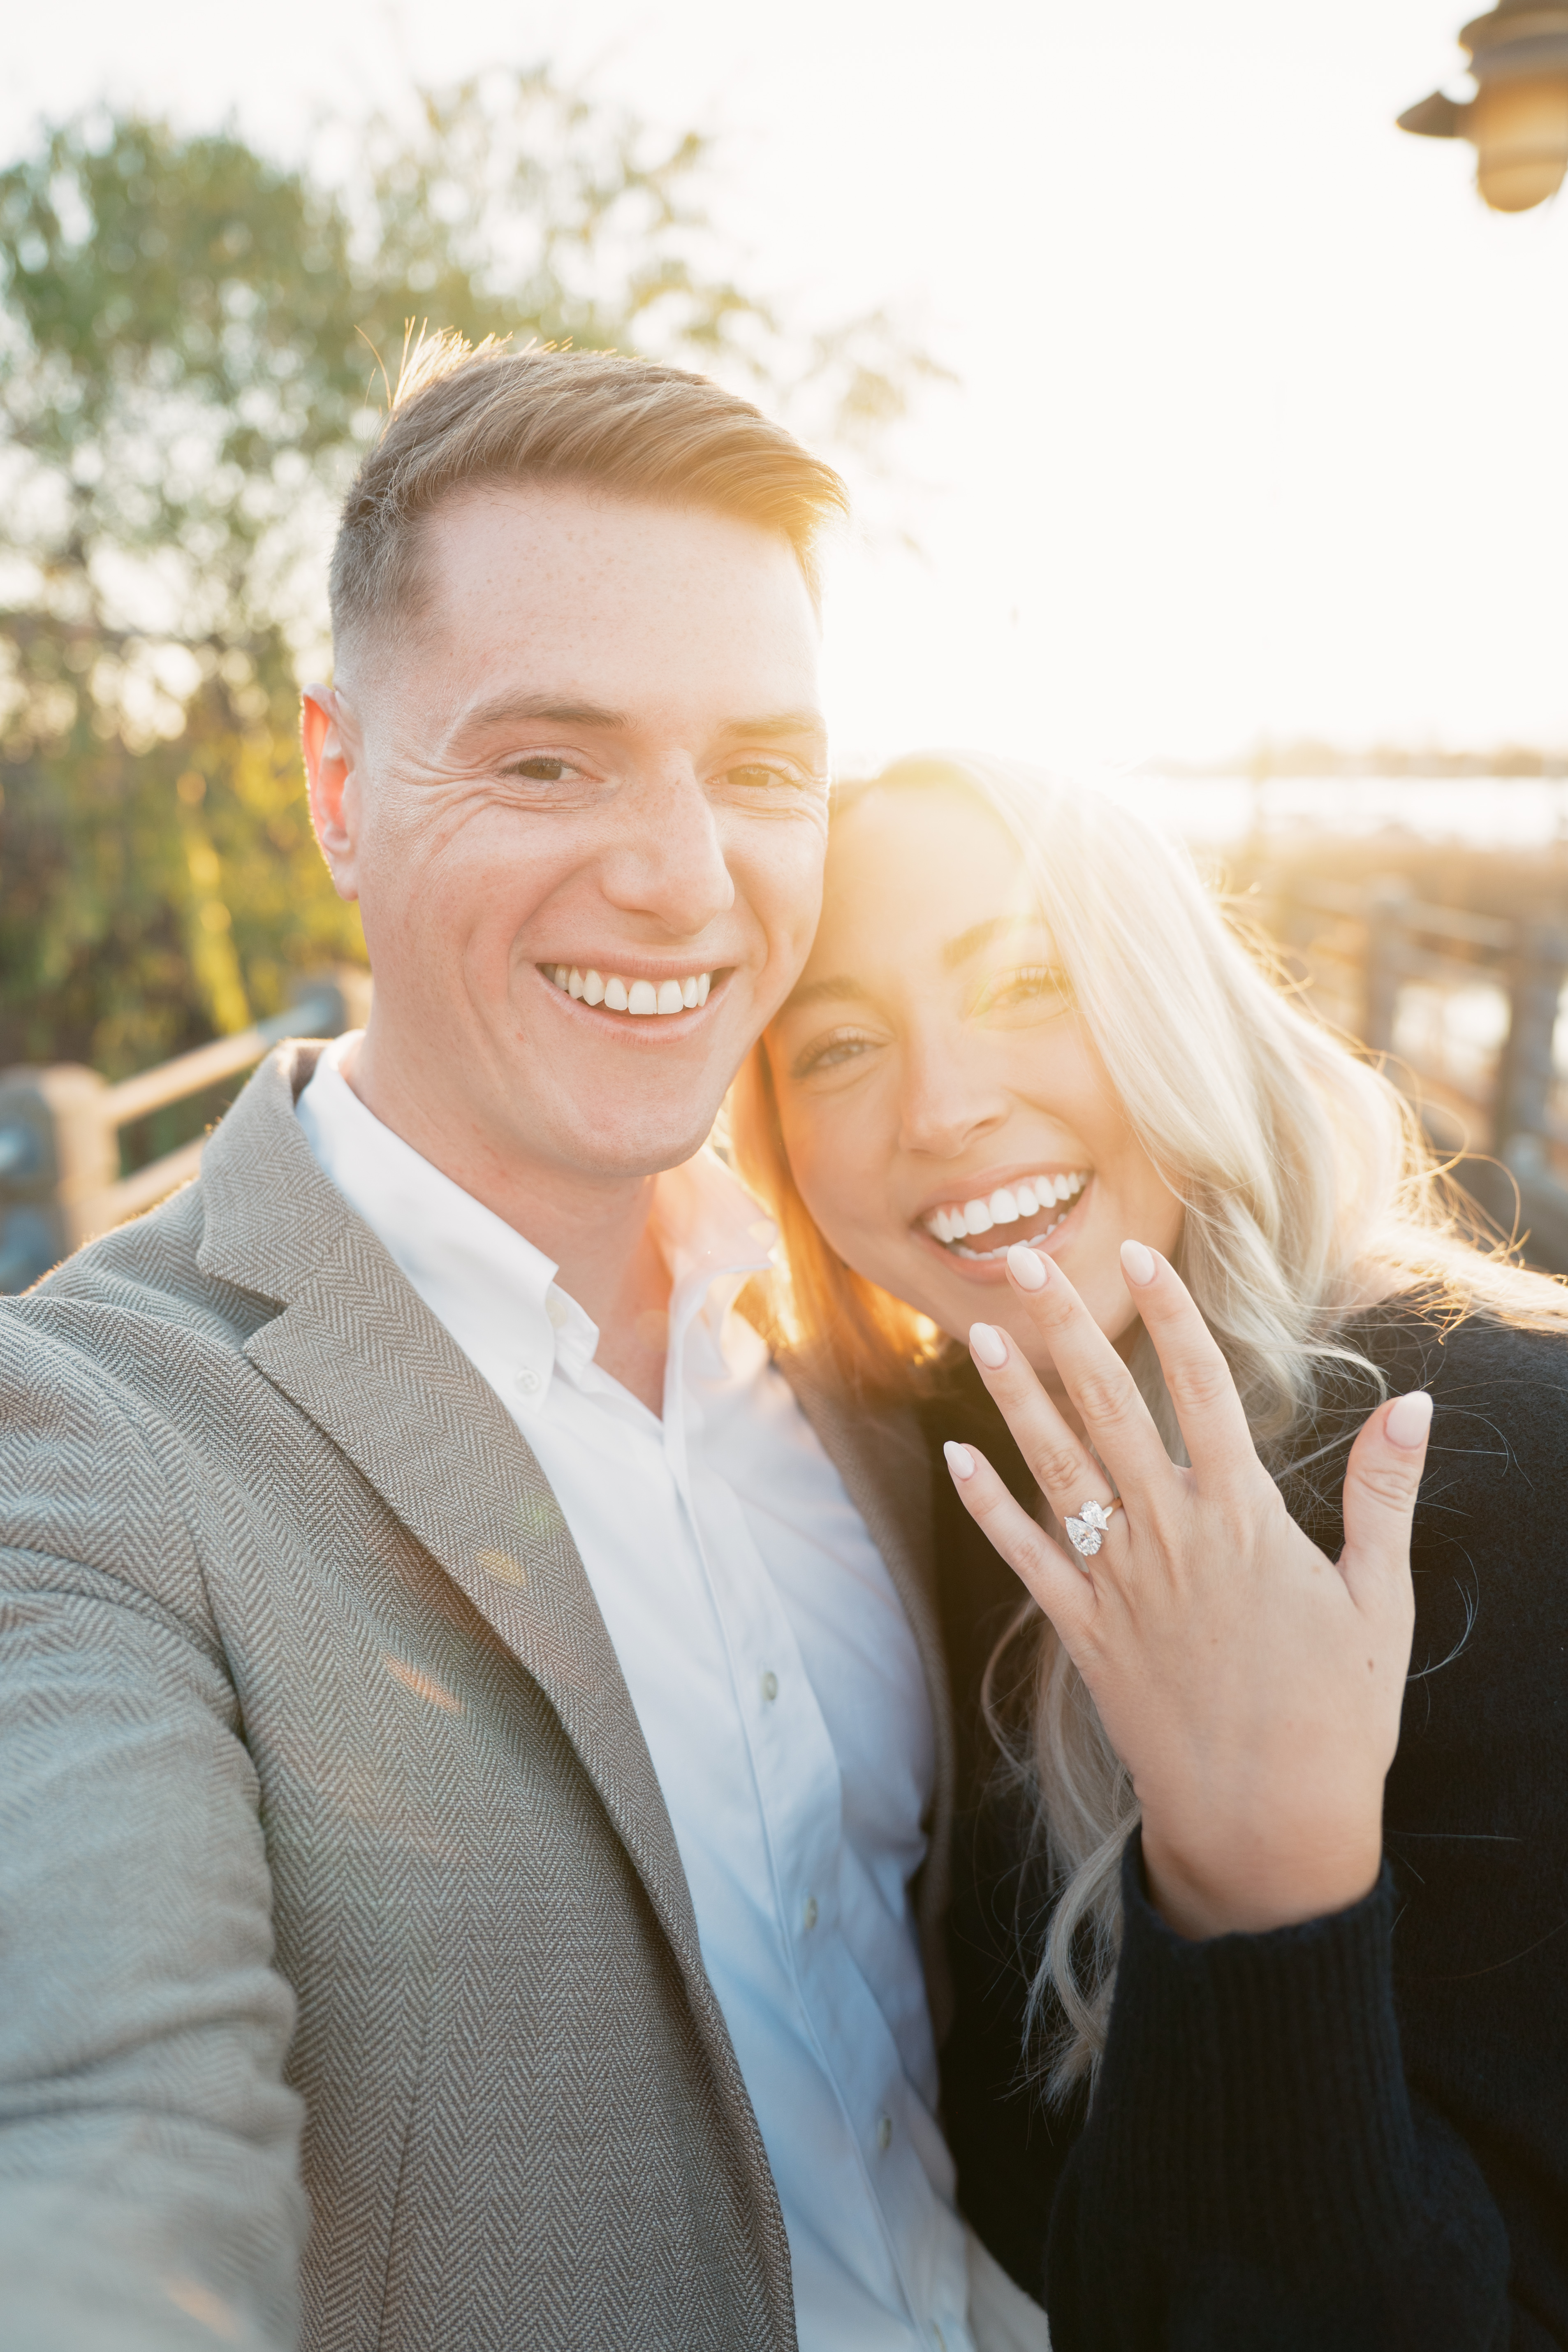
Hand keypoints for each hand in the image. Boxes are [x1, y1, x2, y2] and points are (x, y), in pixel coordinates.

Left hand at [944, 1239, 1429, 1940]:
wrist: (1271, 1830)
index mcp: (1245, 1521)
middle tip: (1023, 1259)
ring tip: (980, 1330)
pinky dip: (989, 1508)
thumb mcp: (1381, 1600)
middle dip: (1066, 1328)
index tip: (1139, 1253)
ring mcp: (1122, 1586)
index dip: (1171, 1316)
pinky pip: (1027, 1559)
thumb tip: (1410, 1403)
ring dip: (1015, 1397)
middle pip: (1110, 1410)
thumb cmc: (1339, 1717)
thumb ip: (1385, 1496)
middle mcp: (1173, 1539)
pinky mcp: (1086, 1636)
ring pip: (1057, 1469)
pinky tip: (956, 1456)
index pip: (1202, 1391)